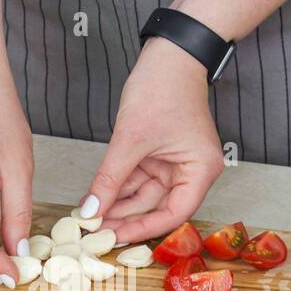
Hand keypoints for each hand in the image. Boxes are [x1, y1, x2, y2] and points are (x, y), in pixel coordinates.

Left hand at [84, 38, 224, 242]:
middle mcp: (192, 171)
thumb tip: (92, 210)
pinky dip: (118, 188)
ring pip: (144, 195)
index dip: (144, 228)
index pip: (174, 214)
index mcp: (200, 170)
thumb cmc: (163, 88)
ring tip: (90, 217)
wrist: (169, 54)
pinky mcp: (160, 154)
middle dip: (125, 218)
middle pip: (158, 207)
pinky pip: (138, 179)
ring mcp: (175, 163)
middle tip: (95, 232)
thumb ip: (110, 178)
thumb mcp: (131, 139)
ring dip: (118, 205)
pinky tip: (97, 199)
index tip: (116, 236)